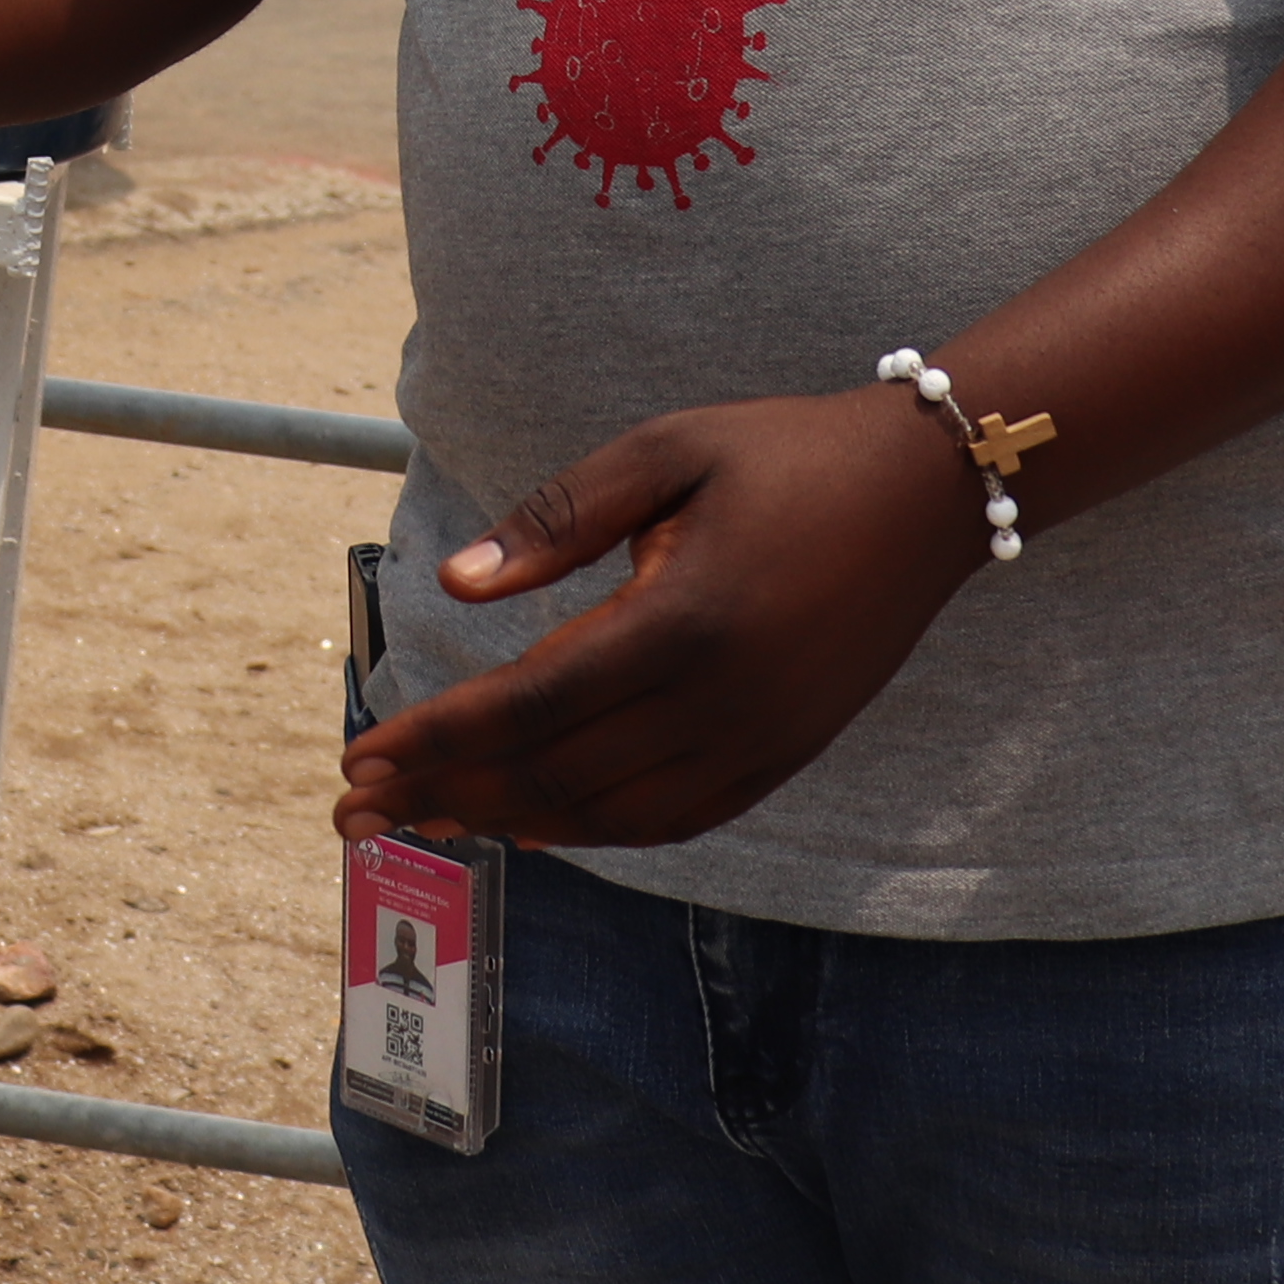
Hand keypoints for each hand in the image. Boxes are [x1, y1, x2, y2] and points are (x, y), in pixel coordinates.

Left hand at [333, 389, 976, 849]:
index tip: (360, 757)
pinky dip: (593, 831)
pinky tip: (534, 825)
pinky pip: (672, 819)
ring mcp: (759, 741)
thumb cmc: (783, 455)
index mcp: (681, 620)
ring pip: (608, 814)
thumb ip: (556, 519)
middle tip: (355, 810)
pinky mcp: (784, 756)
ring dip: (507, 821)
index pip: (528, 706)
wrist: (927, 493)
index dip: (436, 740)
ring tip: (426, 818)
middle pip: (553, 774)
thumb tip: (455, 586)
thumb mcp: (663, 451)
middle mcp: (720, 701)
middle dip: (444, 794)